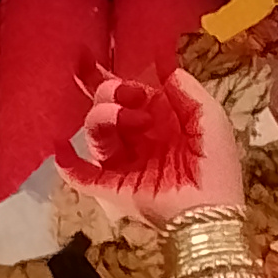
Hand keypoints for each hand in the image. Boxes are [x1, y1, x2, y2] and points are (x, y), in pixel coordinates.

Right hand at [64, 66, 243, 213]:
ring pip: (95, 133)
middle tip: (132, 96)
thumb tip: (161, 66)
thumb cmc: (216, 165)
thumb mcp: (209, 116)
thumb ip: (185, 88)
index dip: (110, 78)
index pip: (124, 94)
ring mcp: (125, 164)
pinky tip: (61, 149)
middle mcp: (137, 140)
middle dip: (110, 93)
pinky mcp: (116, 189)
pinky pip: (83, 177)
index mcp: (157, 121)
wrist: (213, 211)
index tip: (112, 68)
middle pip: (104, 108)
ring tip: (126, 117)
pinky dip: (68, 164)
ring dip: (102, 117)